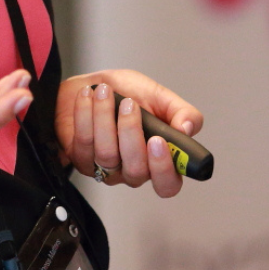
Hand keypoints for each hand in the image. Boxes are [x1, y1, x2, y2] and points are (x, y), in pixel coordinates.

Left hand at [53, 69, 201, 197]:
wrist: (91, 85)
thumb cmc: (127, 94)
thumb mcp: (159, 96)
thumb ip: (181, 112)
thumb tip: (187, 129)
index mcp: (158, 160)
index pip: (168, 184)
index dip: (164, 169)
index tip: (158, 141)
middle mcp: (133, 170)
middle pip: (136, 171)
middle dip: (131, 134)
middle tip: (130, 106)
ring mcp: (106, 168)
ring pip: (107, 155)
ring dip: (105, 117)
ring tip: (105, 91)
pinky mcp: (81, 159)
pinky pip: (83, 142)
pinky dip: (85, 114)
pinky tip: (87, 96)